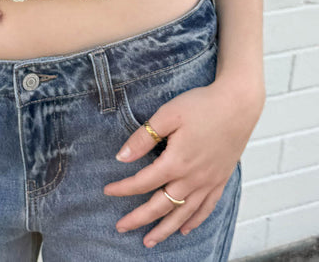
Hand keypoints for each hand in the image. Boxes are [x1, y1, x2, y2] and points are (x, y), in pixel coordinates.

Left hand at [103, 79, 263, 247]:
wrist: (238, 105)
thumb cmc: (202, 105)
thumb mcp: (168, 114)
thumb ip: (144, 137)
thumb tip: (122, 156)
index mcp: (176, 162)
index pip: (143, 182)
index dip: (123, 188)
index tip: (108, 191)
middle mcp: (192, 178)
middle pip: (161, 206)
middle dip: (139, 219)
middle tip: (121, 227)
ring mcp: (208, 182)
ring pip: (183, 214)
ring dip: (165, 229)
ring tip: (150, 241)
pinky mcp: (220, 180)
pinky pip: (206, 209)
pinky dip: (194, 222)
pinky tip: (185, 229)